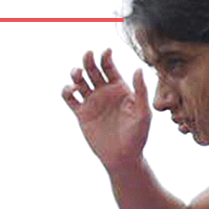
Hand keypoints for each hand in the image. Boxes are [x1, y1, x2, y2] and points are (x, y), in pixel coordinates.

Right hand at [61, 48, 149, 169]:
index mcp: (120, 89)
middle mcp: (105, 92)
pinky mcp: (81, 113)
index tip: (106, 51)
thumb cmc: (138, 136)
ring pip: (79, 80)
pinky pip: (69, 97)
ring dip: (76, 72)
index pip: (110, 67)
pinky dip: (66, 90)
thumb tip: (138, 68)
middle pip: (92, 69)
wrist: (123, 157)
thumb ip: (141, 91)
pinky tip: (73, 90)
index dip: (106, 56)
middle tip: (88, 54)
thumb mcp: (142, 113)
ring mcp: (92, 102)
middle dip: (88, 59)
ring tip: (78, 74)